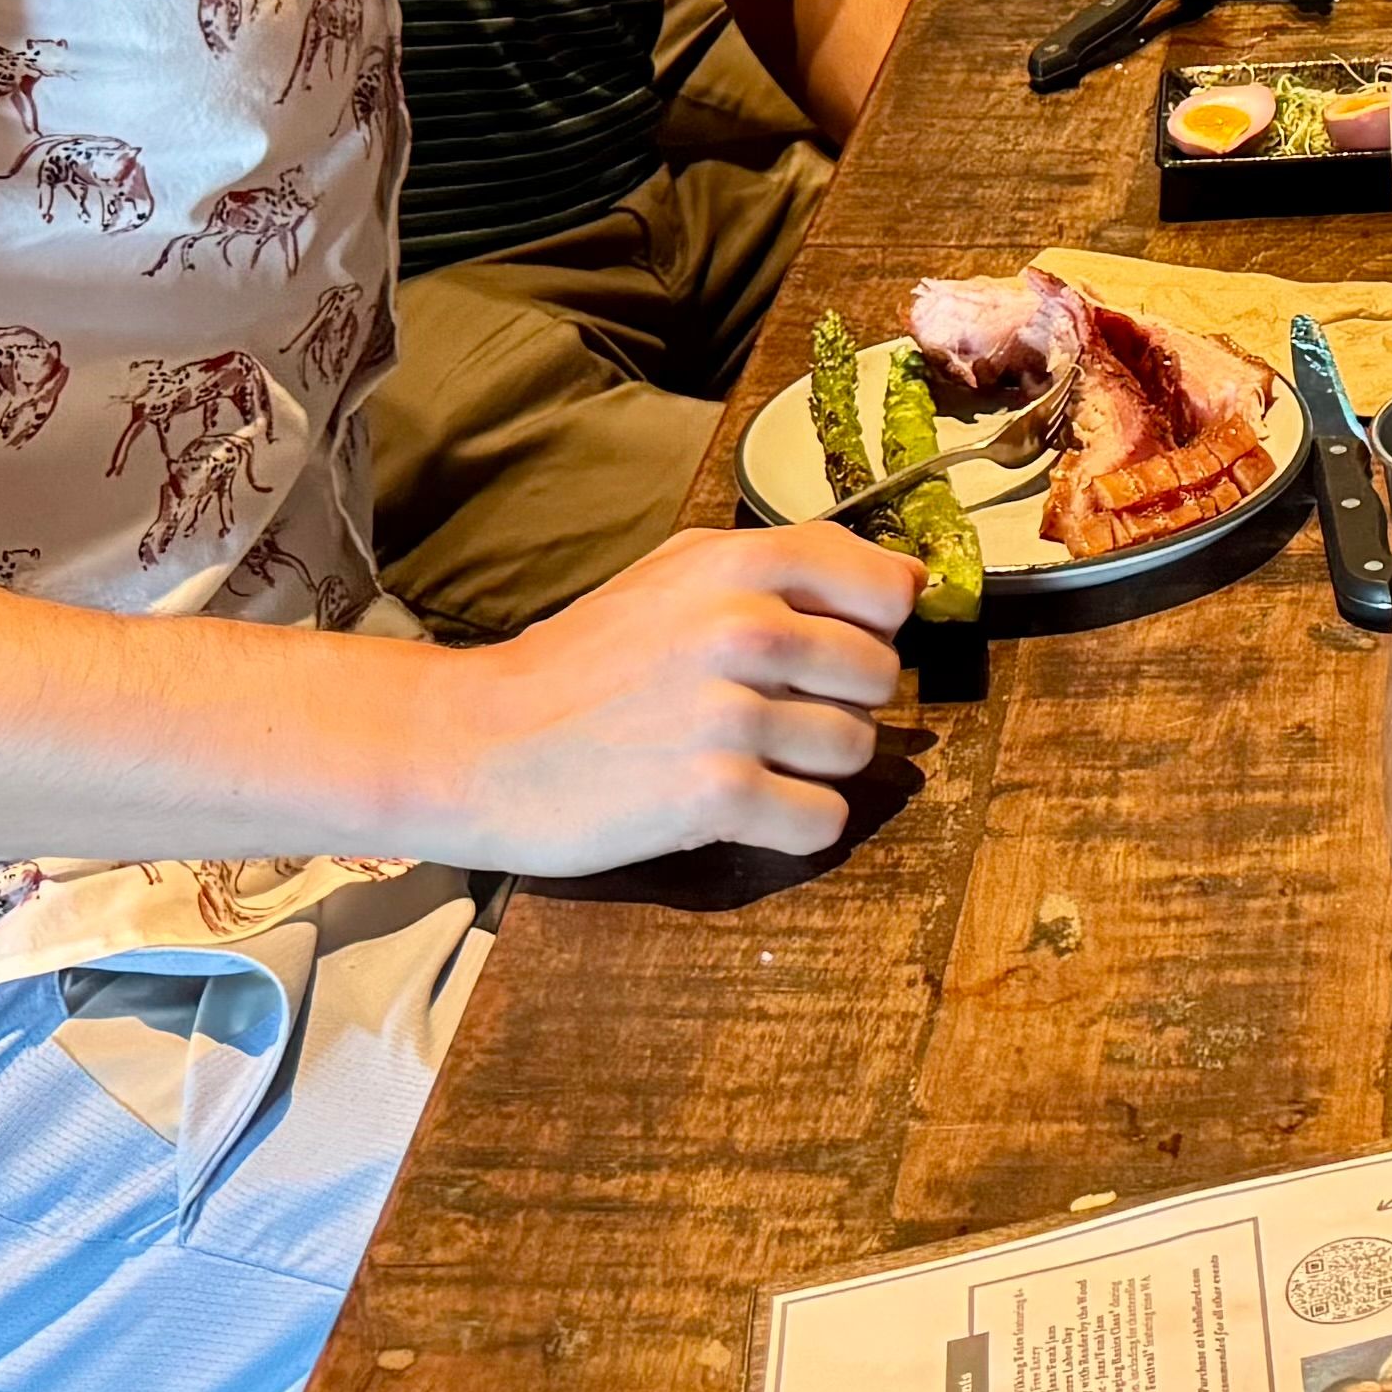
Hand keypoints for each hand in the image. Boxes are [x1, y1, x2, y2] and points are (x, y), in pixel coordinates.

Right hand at [416, 519, 929, 874]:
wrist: (479, 744)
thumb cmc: (583, 662)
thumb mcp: (675, 576)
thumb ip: (788, 566)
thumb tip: (912, 580)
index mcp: (740, 564)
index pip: (887, 587)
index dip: (872, 627)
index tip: (829, 650)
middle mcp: (745, 628)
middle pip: (879, 676)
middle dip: (837, 702)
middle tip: (767, 714)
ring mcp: (732, 714)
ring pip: (856, 750)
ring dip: (811, 767)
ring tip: (739, 758)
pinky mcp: (717, 795)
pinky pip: (823, 821)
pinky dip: (793, 827)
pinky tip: (738, 810)